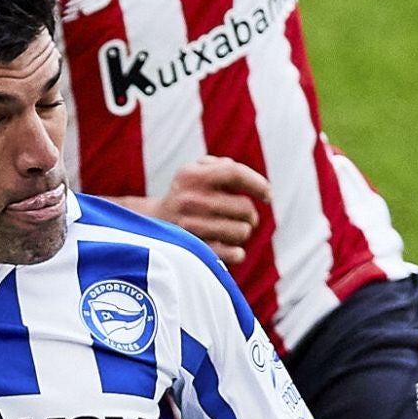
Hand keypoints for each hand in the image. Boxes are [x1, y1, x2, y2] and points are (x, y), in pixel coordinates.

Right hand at [141, 158, 271, 264]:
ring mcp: (190, 227)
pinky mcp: (192, 250)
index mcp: (192, 176)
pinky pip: (232, 254)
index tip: (267, 195)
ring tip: (231, 230)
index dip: (257, 183)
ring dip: (242, 232)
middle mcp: (190, 199)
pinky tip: (233, 249)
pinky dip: (238, 252)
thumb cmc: (183, 194)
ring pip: (242, 232)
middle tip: (243, 216)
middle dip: (250, 214)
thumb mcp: (193, 170)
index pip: (234, 173)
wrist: (150, 225)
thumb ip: (221, 165)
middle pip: (244, 208)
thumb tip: (252, 181)